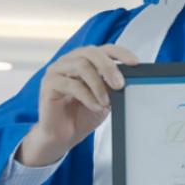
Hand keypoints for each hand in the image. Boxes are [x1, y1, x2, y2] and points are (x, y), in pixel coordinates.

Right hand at [17, 44, 138, 166]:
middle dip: (109, 67)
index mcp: (85, 60)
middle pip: (91, 52)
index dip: (120, 53)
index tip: (135, 63)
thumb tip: (126, 80)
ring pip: (81, 65)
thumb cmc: (83, 114)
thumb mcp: (106, 99)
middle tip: (119, 84)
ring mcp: (57, 70)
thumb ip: (113, 86)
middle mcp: (70, 61)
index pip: (104, 49)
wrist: (65, 135)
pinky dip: (87, 96)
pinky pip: (70, 84)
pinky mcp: (49, 83)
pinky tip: (95, 107)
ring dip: (98, 85)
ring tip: (106, 102)